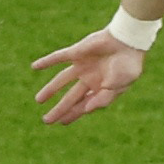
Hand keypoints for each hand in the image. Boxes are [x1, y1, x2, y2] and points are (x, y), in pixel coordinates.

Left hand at [31, 30, 149, 125]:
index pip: (84, 105)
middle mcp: (90, 79)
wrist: (127, 41)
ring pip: (62, 80)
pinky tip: (34, 67)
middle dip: (60, 109)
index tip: (63, 122)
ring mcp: (82, 66)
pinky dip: (46, 62)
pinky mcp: (76, 53)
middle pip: (71, 97)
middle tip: (46, 121)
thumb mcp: (119, 86)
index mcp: (102, 89)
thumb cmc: (128, 65)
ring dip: (50, 90)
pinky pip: (58, 58)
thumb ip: (104, 98)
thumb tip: (86, 110)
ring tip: (38, 101)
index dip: (74, 114)